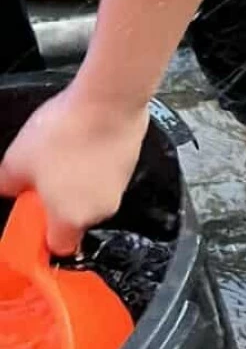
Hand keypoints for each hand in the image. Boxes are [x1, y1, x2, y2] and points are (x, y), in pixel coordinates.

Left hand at [0, 82, 149, 253]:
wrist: (109, 102)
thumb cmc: (64, 134)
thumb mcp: (15, 161)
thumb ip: (9, 185)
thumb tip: (10, 189)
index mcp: (70, 219)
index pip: (59, 247)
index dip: (44, 234)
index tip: (33, 215)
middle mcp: (100, 210)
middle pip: (76, 218)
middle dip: (59, 202)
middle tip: (43, 176)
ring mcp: (120, 187)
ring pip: (93, 194)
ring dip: (78, 180)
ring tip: (64, 150)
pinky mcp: (131, 164)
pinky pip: (107, 173)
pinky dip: (95, 163)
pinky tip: (83, 139)